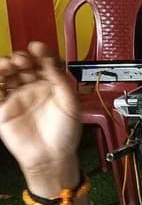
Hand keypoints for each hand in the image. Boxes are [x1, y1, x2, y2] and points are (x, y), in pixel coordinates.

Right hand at [0, 42, 81, 176]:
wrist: (52, 157)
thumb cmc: (65, 134)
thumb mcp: (72, 104)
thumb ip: (62, 81)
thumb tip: (52, 61)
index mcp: (51, 86)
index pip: (43, 63)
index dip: (40, 53)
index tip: (38, 47)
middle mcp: (33, 88)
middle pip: (23, 66)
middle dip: (22, 58)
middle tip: (23, 59)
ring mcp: (17, 97)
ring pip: (7, 75)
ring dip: (6, 65)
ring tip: (9, 64)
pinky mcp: (3, 108)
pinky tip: (0, 74)